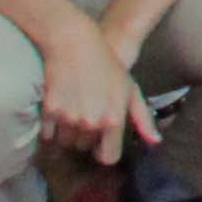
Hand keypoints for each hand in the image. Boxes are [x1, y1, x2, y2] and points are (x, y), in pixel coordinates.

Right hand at [36, 23, 157, 164]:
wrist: (75, 44)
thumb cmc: (108, 67)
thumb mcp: (131, 91)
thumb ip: (143, 119)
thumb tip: (154, 143)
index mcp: (114, 120)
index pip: (108, 157)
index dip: (105, 150)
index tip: (103, 141)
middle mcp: (91, 122)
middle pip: (85, 149)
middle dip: (87, 138)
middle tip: (89, 116)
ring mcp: (69, 118)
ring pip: (66, 143)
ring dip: (69, 134)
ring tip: (75, 112)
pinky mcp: (49, 111)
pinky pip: (47, 136)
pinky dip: (51, 129)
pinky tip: (60, 111)